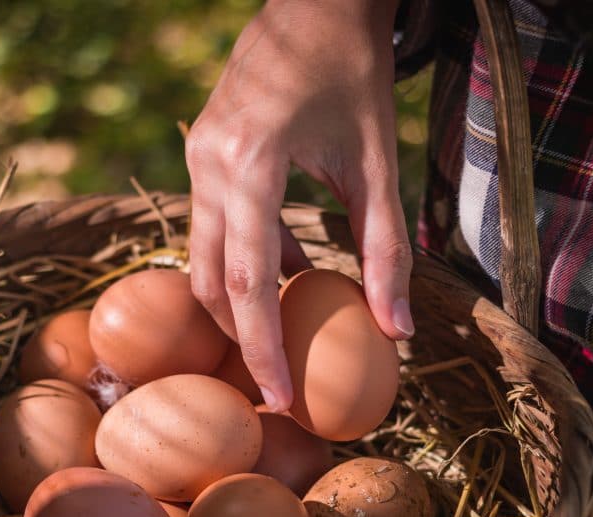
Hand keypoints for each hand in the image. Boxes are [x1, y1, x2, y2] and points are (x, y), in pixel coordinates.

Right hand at [186, 0, 413, 411]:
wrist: (318, 3)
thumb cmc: (355, 74)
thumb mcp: (378, 164)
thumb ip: (387, 250)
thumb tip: (396, 333)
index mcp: (249, 164)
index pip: (248, 281)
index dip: (261, 348)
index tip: (278, 400)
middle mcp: (207, 163)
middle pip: (211, 279)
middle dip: (240, 338)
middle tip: (276, 383)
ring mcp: (195, 155)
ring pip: (204, 256)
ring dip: (239, 300)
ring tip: (283, 332)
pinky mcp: (200, 152)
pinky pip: (213, 225)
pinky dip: (244, 258)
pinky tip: (287, 268)